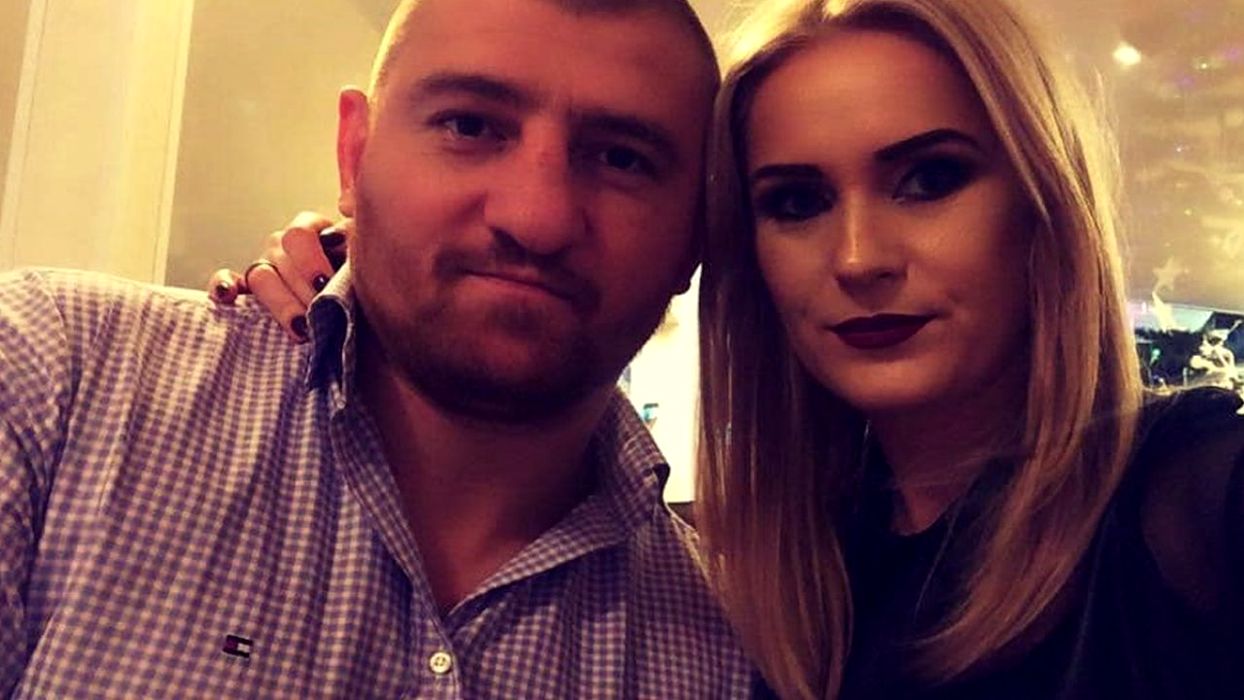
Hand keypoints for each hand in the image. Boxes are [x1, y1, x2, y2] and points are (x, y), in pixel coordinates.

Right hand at [207, 211, 350, 342]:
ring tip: (302, 326)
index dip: (311, 262)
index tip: (326, 286)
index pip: (299, 234)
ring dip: (281, 302)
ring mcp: (264, 268)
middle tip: (321, 312)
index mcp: (311, 232)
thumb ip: (357, 229)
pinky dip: (223, 286)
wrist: (363, 322)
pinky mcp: (246, 293)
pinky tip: (229, 296)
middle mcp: (283, 247)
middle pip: (279, 258)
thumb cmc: (363, 284)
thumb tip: (343, 205)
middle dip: (302, 288)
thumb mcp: (366, 254)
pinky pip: (224, 283)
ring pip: (259, 275)